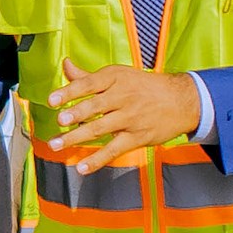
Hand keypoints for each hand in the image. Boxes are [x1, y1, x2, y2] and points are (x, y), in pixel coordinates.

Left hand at [46, 58, 200, 173]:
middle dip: (76, 114)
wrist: (181, 100)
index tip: (52, 101)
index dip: (69, 92)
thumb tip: (65, 65)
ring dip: (77, 137)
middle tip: (59, 121)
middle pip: (95, 106)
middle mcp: (123, 96)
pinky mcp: (137, 137)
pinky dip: (97, 160)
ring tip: (56, 145)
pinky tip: (81, 168)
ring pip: (100, 128)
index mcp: (115, 78)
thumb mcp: (118, 75)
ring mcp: (130, 118)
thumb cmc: (142, 87)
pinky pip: (114, 149)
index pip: (88, 84)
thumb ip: (88, 76)